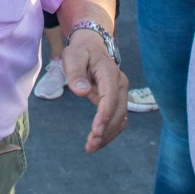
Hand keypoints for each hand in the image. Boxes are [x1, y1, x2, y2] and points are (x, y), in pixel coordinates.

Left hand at [61, 26, 128, 152]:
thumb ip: (75, 73)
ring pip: (121, 119)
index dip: (104, 115)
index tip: (96, 131)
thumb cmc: (81, 51)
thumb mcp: (73, 56)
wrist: (92, 46)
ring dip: (109, 135)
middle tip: (90, 145)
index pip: (110, 97)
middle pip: (118, 112)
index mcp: (110, 73)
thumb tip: (81, 92)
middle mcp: (120, 84)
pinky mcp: (118, 100)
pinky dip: (110, 133)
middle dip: (106, 130)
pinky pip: (118, 120)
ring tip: (91, 148)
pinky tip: (97, 142)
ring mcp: (121, 93)